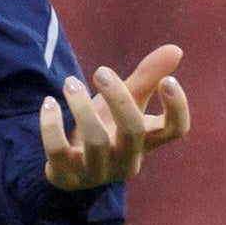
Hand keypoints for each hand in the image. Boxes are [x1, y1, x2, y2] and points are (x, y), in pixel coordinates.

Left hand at [37, 48, 193, 192]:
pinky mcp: (68, 175)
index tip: (168, 80)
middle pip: (134, 130)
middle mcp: (127, 159)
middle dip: (117, 97)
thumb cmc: (105, 128)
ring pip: (96, 140)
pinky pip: (59, 150)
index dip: (177, 108)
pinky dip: (52, 125)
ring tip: (70, 83)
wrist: (70, 167)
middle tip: (101, 71)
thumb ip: (147, 78)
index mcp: (147, 140)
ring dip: (81, 105)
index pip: (175, 130)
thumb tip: (176, 49)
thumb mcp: (126, 103)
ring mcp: (98, 171)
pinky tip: (49, 104)